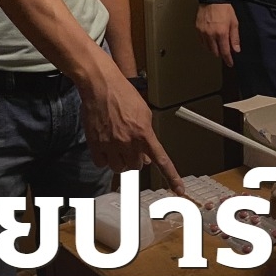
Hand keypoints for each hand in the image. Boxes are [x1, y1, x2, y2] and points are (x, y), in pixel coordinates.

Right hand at [81, 67, 184, 194]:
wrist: (101, 85)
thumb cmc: (122, 94)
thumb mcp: (144, 112)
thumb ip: (147, 135)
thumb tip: (147, 156)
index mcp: (144, 133)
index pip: (161, 160)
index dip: (171, 177)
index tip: (179, 190)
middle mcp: (129, 142)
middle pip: (136, 167)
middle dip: (135, 159)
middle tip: (130, 147)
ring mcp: (111, 144)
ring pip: (119, 168)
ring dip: (119, 160)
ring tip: (117, 145)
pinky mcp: (96, 144)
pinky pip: (101, 164)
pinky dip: (104, 159)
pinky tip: (105, 147)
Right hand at [196, 3, 239, 66]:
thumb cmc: (225, 10)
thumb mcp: (234, 23)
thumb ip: (235, 37)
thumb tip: (236, 50)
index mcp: (221, 33)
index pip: (225, 51)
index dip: (228, 59)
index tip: (230, 64)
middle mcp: (211, 35)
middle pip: (215, 52)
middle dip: (220, 53)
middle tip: (225, 51)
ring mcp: (203, 32)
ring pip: (207, 48)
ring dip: (213, 49)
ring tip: (218, 46)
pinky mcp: (198, 29)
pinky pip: (202, 41)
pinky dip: (206, 44)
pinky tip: (210, 41)